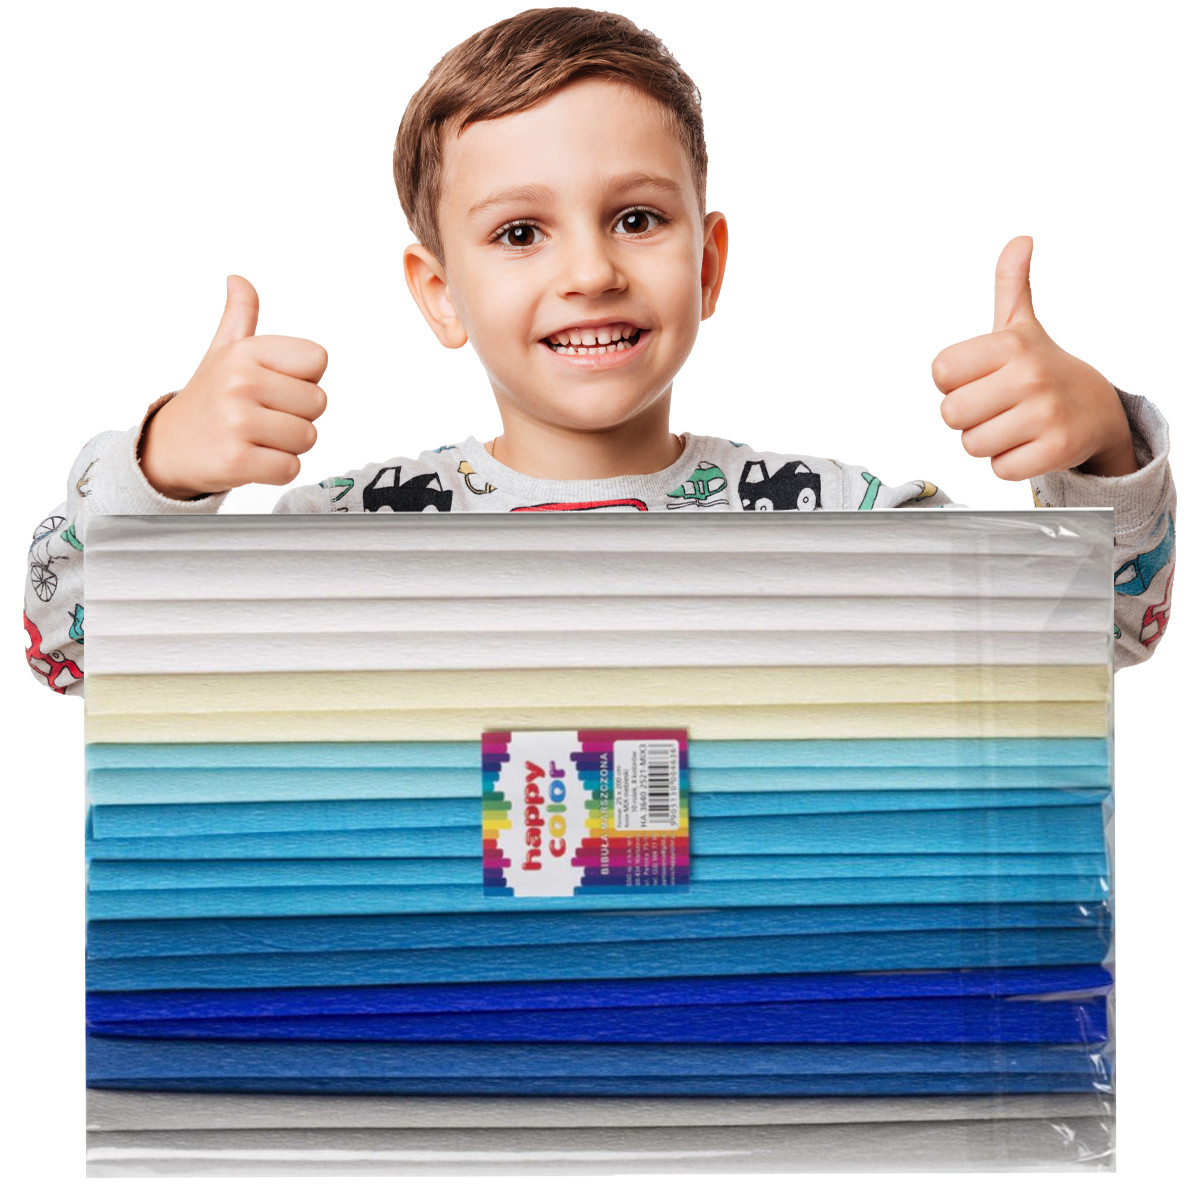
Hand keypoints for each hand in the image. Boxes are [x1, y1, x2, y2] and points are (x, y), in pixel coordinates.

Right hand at [139, 276, 327, 498]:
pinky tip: (252, 458)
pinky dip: (277, 470)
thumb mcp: (223, 352)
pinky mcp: (237, 461)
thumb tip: (238, 279)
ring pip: (308, 438)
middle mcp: (240, 382)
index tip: (274, 386)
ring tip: (256, 437)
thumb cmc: (208, 398)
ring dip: (288, 445)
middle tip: (262, 416)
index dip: (303, 378)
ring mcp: (237, 422)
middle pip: (319, 402)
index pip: (317, 359)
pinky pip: (291, 468)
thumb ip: (240, 315)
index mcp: (245, 352)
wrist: (167, 448)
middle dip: (298, 415)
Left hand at [932, 237, 1136, 479]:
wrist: (1098, 409)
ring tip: (1015, 424)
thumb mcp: (1023, 325)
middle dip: (968, 417)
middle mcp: (1030, 375)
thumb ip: (1011, 285)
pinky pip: (1000, 468)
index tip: (982, 377)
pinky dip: (1010, 462)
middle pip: (951, 414)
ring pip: (972, 445)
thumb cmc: (1043, 369)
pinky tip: (1030, 443)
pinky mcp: (1055, 449)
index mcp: (1011, 344)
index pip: (940, 373)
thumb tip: (1019, 241)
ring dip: (988, 441)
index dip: (955, 382)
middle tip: (997, 406)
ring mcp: (1045, 413)